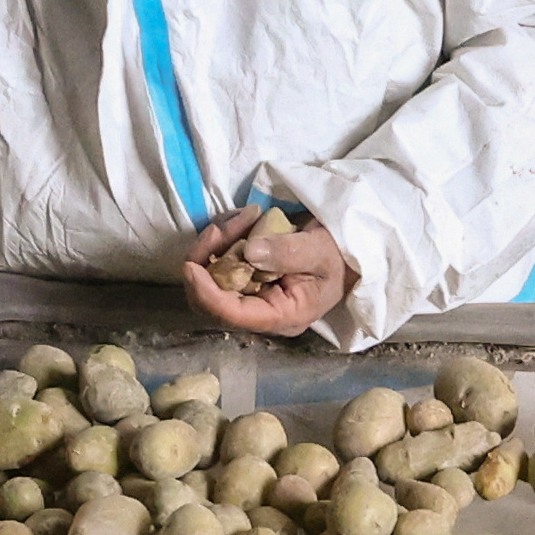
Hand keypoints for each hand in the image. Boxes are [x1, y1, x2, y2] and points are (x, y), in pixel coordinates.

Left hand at [183, 200, 355, 338]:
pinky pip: (216, 266)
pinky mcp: (242, 281)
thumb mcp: (320, 251)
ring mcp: (249, 298)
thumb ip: (288, 252)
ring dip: (214, 245)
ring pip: (209, 280)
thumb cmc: (337, 255)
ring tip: (242, 217)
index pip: (236, 316)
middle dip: (207, 261)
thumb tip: (250, 252)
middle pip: (212, 301)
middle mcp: (260, 313)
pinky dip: (220, 242)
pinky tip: (241, 222)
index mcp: (282, 317)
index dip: (208, 294)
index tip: (192, 267)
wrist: (342, 251)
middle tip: (222, 228)